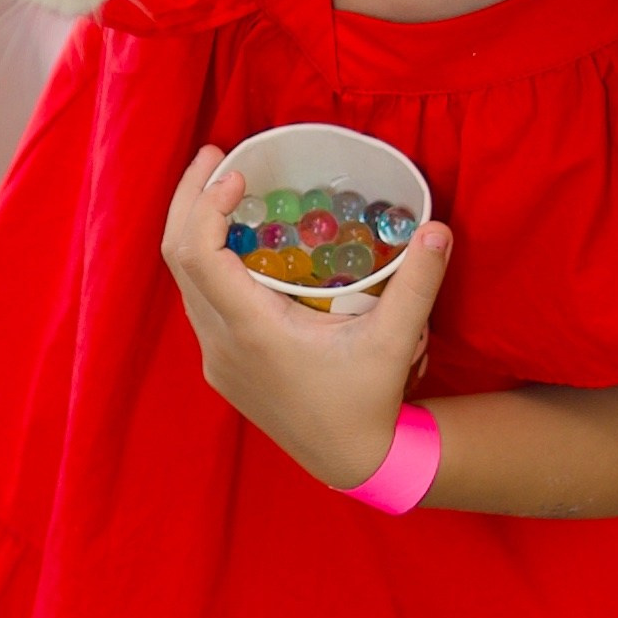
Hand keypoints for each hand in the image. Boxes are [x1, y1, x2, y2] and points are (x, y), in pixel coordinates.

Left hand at [161, 150, 453, 488]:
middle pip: (178, 258)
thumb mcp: (396, 340)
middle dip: (190, 200)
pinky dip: (208, 262)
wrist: (353, 462)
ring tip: (225, 190)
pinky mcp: (223, 367)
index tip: (236, 173)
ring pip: (185, 281)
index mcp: (251, 330)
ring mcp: (217, 357)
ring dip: (197, 230)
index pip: (199, 254)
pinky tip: (238, 245)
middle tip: (217, 156)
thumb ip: (417, 283)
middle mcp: (221, 343)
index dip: (205, 204)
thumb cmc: (370, 402)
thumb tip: (438, 227)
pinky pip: (199, 302)